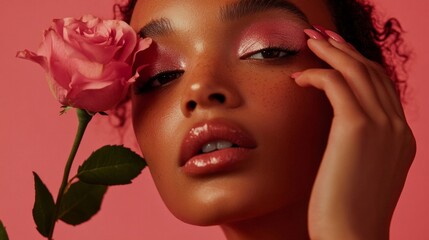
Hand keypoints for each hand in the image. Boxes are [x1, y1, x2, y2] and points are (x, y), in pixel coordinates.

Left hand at [292, 29, 415, 239]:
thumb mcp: (359, 171)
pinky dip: (318, 74)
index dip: (358, 64)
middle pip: (372, 71)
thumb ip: (357, 145)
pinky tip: (299, 77)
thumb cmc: (345, 210)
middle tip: (319, 37)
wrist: (351, 237)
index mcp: (401, 137)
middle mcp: (398, 126)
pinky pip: (336, 84)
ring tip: (307, 42)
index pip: (382, 87)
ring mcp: (383, 125)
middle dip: (344, 49)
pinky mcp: (357, 128)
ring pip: (356, 70)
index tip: (335, 53)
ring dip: (330, 52)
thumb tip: (336, 128)